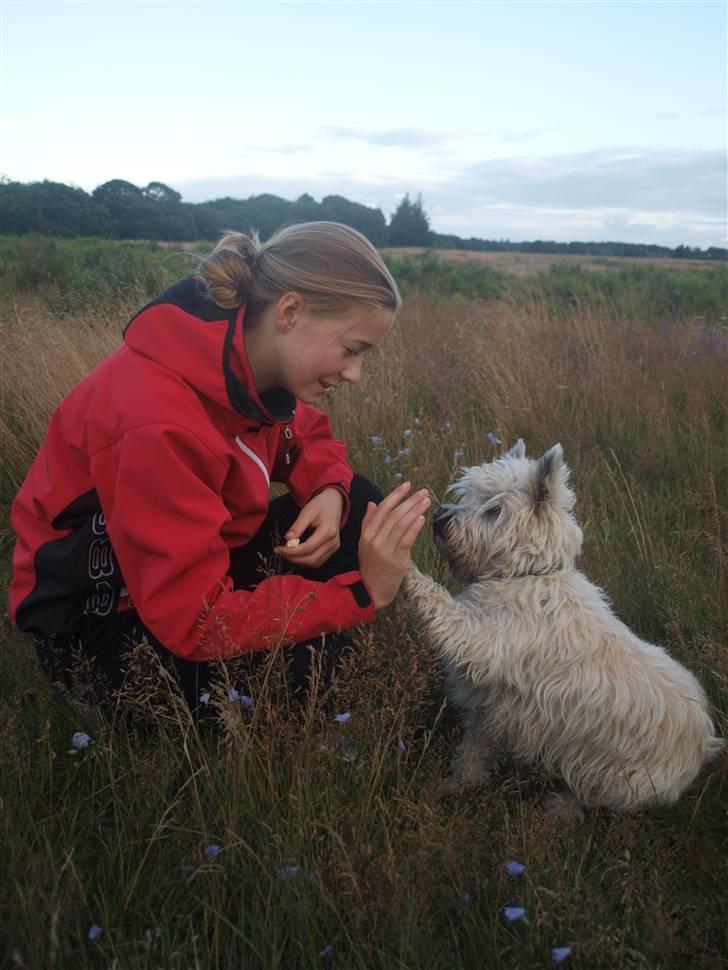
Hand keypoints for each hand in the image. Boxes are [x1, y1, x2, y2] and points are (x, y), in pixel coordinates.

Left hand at [273, 487, 343, 567]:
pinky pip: (318, 561)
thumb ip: (297, 526)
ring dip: (299, 561)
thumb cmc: (320, 505)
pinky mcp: (332, 550)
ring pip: (315, 563)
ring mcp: (334, 547)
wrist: (333, 502)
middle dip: (294, 558)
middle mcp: (333, 542)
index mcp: (328, 531)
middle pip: (311, 559)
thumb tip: (287, 539)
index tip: (278, 549)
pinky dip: (306, 560)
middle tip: (281, 552)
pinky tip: (296, 554)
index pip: (308, 548)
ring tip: (287, 553)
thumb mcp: (306, 512)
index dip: (291, 552)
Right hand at [357, 481, 430, 609]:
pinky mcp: (396, 561)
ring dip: (415, 511)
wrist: (371, 592)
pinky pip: (406, 540)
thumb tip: (373, 503)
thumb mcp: (365, 544)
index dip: (395, 495)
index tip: (407, 485)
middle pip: (394, 515)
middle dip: (410, 501)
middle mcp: (374, 540)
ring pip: (401, 525)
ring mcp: (385, 550)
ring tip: (426, 502)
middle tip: (423, 492)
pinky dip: (414, 528)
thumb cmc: (371, 567)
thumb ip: (368, 523)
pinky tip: (422, 518)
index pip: (382, 509)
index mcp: (367, 534)